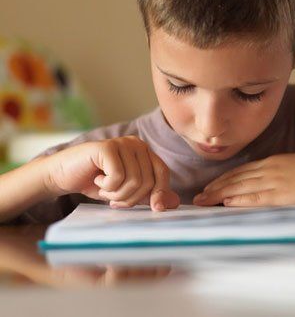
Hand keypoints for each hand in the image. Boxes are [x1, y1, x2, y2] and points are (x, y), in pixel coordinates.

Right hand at [46, 136, 179, 210]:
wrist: (62, 175)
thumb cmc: (96, 183)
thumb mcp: (127, 192)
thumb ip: (150, 195)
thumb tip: (175, 203)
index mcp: (144, 151)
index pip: (162, 173)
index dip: (160, 193)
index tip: (154, 209)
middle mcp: (136, 144)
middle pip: (148, 180)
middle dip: (131, 198)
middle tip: (114, 198)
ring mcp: (122, 143)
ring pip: (134, 180)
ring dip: (117, 194)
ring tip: (105, 189)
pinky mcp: (107, 147)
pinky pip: (118, 177)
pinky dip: (107, 187)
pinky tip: (96, 180)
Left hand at [193, 153, 294, 206]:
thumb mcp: (291, 164)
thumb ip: (275, 171)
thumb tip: (263, 180)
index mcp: (270, 162)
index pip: (240, 171)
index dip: (223, 179)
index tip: (209, 186)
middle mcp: (268, 170)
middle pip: (235, 179)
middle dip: (215, 188)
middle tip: (198, 197)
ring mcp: (274, 181)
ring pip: (240, 188)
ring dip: (220, 194)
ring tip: (204, 201)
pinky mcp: (282, 194)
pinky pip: (256, 198)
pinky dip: (239, 200)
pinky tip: (227, 203)